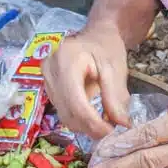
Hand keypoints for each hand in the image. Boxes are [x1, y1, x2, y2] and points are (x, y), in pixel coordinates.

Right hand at [41, 21, 131, 140]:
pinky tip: (94, 116)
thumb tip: (121, 125)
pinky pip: (62, 111)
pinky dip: (79, 119)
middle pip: (67, 111)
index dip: (93, 122)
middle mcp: (49, 70)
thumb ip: (116, 97)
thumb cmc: (107, 47)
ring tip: (105, 123)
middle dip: (90, 126)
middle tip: (112, 131)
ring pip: (64, 115)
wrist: (97, 35)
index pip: (76, 102)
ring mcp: (46, 79)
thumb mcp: (115, 69)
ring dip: (85, 125)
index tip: (112, 132)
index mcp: (65, 60)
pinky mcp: (48, 88)